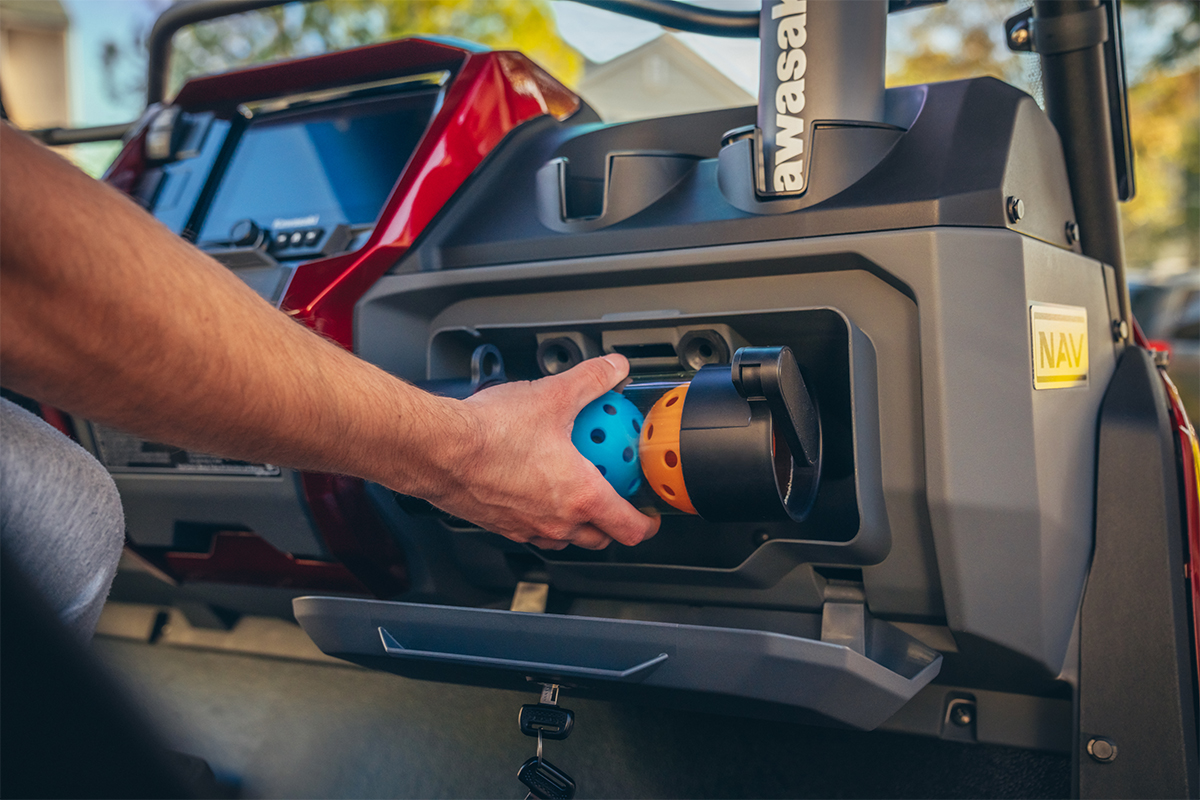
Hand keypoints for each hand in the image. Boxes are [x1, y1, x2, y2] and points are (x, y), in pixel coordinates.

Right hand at [423, 354, 658, 549]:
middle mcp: (555, 521)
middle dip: (612, 522)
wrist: (438, 449)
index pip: (628, 528)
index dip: (647, 523)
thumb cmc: (490, 433)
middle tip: (614, 497)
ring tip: (573, 490)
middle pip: (598, 538)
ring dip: (575, 522)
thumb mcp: (553, 395)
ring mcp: (525, 527)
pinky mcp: (498, 524)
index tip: (650, 513)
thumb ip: (591, 381)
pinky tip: (532, 483)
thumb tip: (613, 369)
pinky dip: (540, 515)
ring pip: (563, 538)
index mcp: (579, 496)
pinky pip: (530, 529)